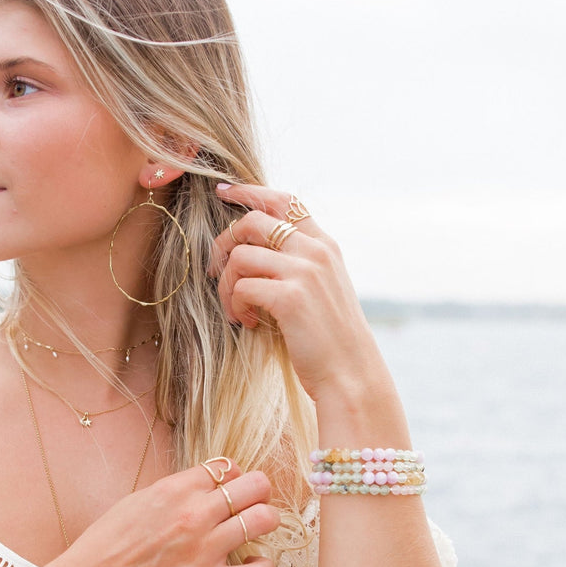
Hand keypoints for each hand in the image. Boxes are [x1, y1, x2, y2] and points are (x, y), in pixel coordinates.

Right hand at [61, 460, 278, 566]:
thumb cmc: (107, 543)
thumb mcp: (138, 500)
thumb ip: (175, 491)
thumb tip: (204, 485)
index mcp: (175, 489)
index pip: (227, 467)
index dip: (234, 475)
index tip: (231, 485)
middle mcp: (195, 514)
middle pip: (254, 487)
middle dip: (259, 491)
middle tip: (255, 500)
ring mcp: (206, 550)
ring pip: (263, 520)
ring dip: (266, 520)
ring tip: (258, 527)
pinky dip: (263, 564)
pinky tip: (254, 562)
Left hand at [209, 182, 388, 403]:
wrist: (351, 375)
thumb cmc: (329, 338)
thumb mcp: (320, 289)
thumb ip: (296, 264)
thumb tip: (250, 249)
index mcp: (324, 245)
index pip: (283, 200)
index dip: (248, 191)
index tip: (223, 192)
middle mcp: (316, 251)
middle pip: (252, 222)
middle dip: (223, 244)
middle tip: (214, 272)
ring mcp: (305, 272)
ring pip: (240, 256)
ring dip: (226, 285)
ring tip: (237, 310)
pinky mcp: (290, 298)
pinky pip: (242, 287)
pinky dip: (235, 306)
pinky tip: (248, 323)